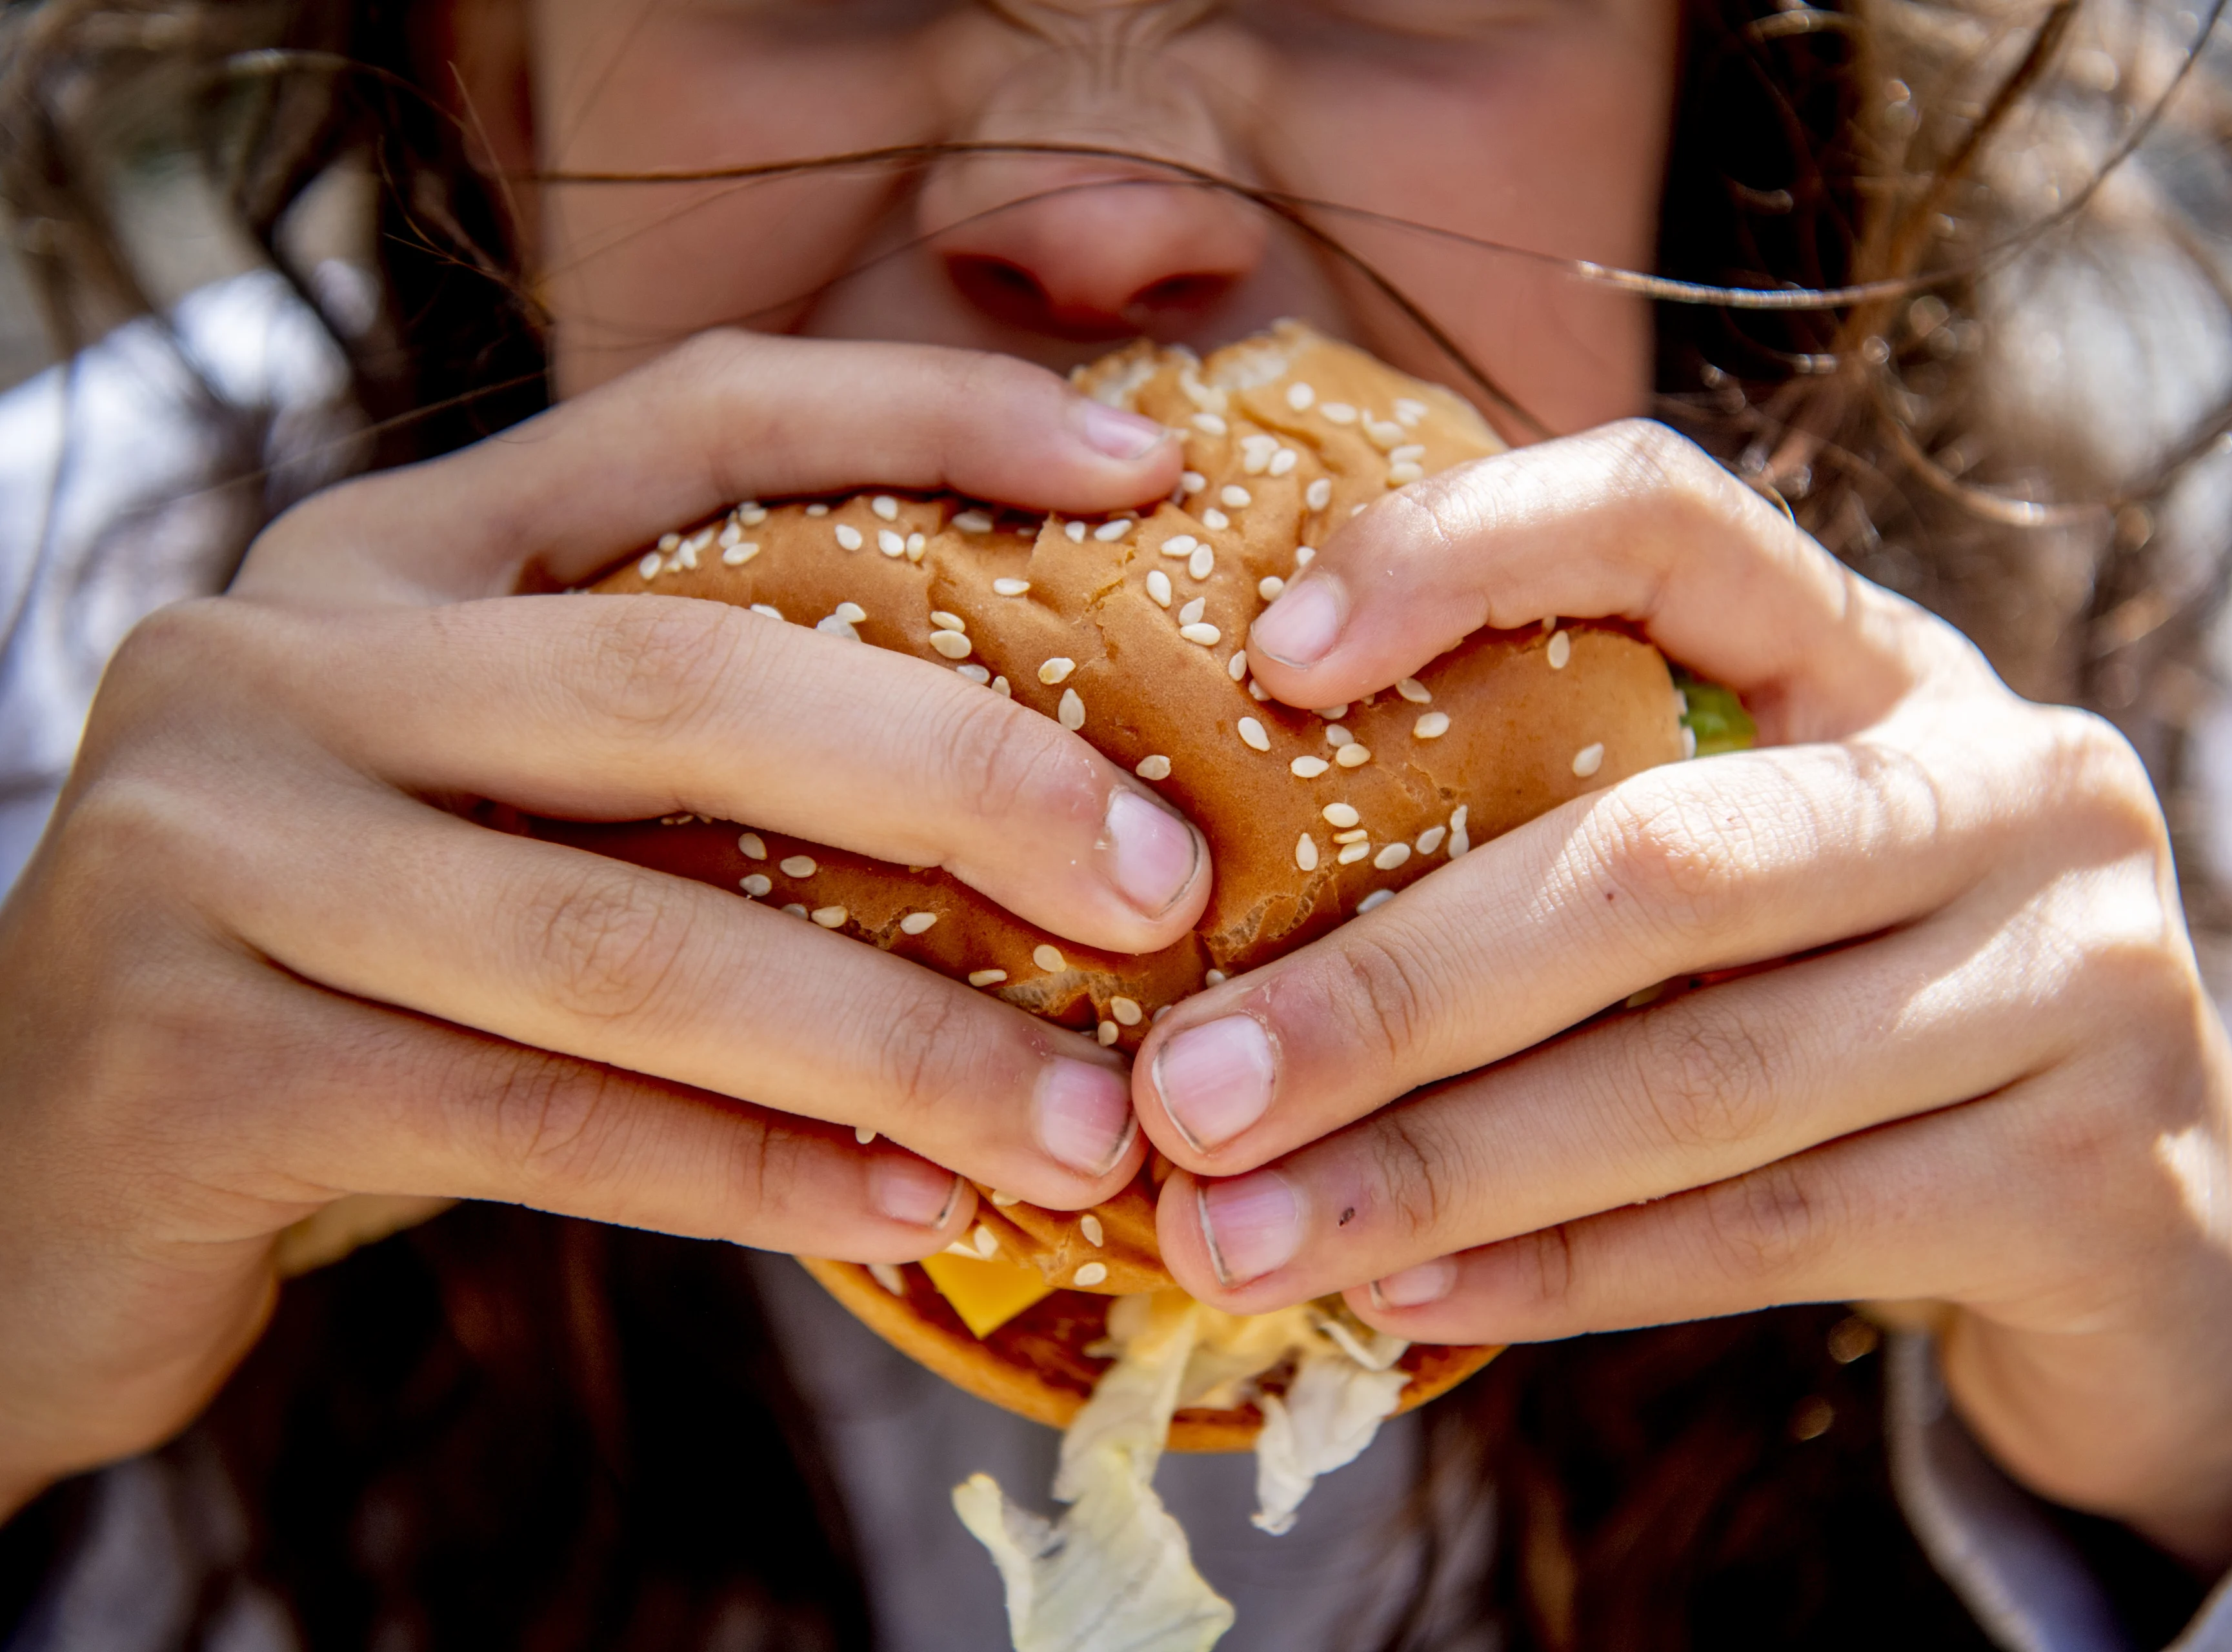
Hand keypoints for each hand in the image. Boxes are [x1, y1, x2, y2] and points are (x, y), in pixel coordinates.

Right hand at [0, 333, 1201, 1517]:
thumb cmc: (347, 969)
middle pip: (686, 682)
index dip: (932, 420)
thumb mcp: (497, 804)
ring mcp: (215, 852)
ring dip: (893, 1042)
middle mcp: (286, 660)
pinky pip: (542, 1119)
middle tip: (1164, 887)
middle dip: (962, 785)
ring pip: (627, 940)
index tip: (1148, 473)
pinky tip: (914, 1212)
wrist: (28, 1164)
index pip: (693, 415)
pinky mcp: (189, 1061)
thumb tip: (1059, 812)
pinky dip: (754, 1177)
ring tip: (1085, 1124)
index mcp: (393, 555)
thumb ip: (692, 770)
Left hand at [1132, 420, 2231, 1573]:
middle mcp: (2006, 780)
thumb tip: (1210, 948)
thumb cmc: (1855, 994)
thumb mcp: (1744, 864)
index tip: (1270, 661)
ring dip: (1436, 1167)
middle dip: (1386, 992)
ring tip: (1235, 1232)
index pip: (1666, 517)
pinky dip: (1565, 1273)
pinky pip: (1769, 1231)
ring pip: (1701, 1076)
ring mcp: (2078, 974)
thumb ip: (1556, 845)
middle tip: (1176, 1093)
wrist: (2153, 1210)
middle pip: (1656, 862)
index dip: (1463, 555)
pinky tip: (1408, 1296)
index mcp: (1879, 653)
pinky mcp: (2096, 1173)